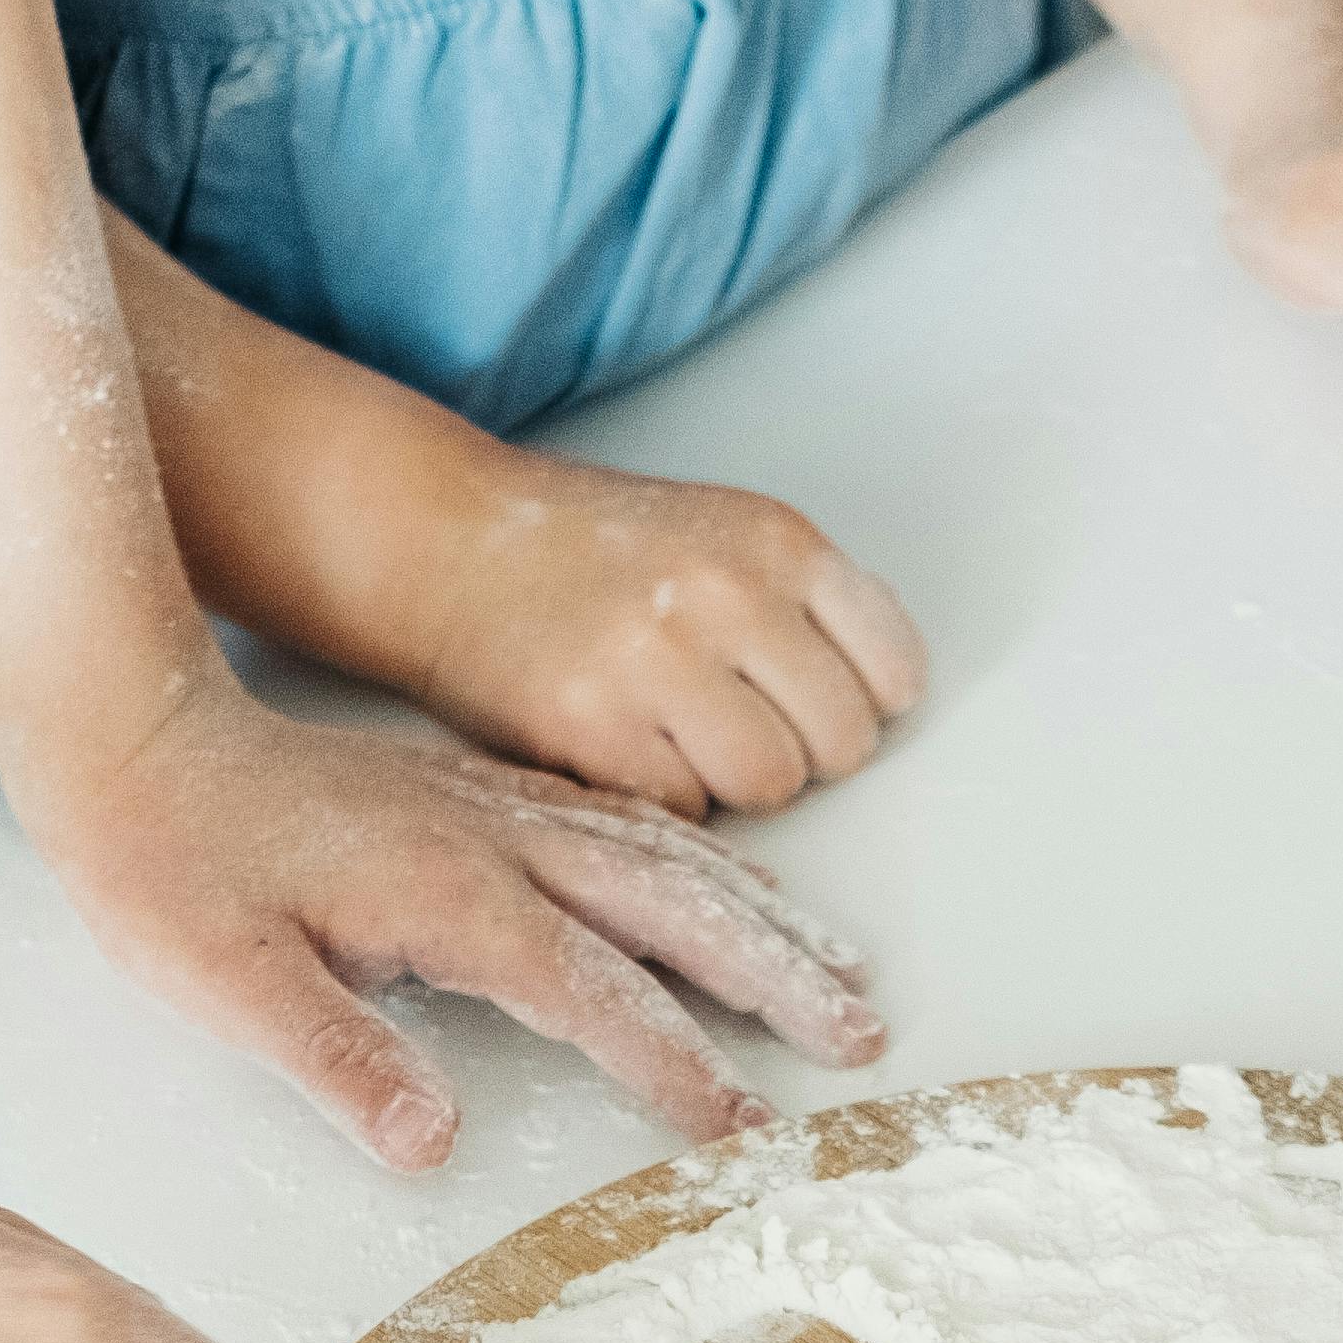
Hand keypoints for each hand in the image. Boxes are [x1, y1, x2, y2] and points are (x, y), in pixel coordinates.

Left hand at [9, 684, 887, 1164]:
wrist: (129, 735)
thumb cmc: (168, 866)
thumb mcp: (226, 982)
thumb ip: (336, 1057)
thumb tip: (430, 1141)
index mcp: (447, 893)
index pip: (590, 991)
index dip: (670, 1064)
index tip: (735, 1129)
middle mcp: (494, 838)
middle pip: (671, 906)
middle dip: (773, 974)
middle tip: (860, 1034)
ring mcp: (495, 806)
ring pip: (664, 856)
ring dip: (760, 914)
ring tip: (841, 969)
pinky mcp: (480, 793)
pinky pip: (622, 822)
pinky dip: (700, 860)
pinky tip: (733, 888)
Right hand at [406, 449, 928, 816]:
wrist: (447, 542)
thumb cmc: (591, 551)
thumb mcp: (720, 530)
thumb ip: (805, 597)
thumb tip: (885, 686)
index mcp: (776, 540)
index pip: (895, 671)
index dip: (859, 702)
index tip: (812, 701)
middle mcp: (727, 593)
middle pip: (842, 743)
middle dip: (799, 750)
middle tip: (735, 724)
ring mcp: (659, 662)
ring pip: (771, 785)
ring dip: (734, 783)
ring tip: (681, 739)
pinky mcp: (595, 729)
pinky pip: (687, 811)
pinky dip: (664, 799)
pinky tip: (626, 749)